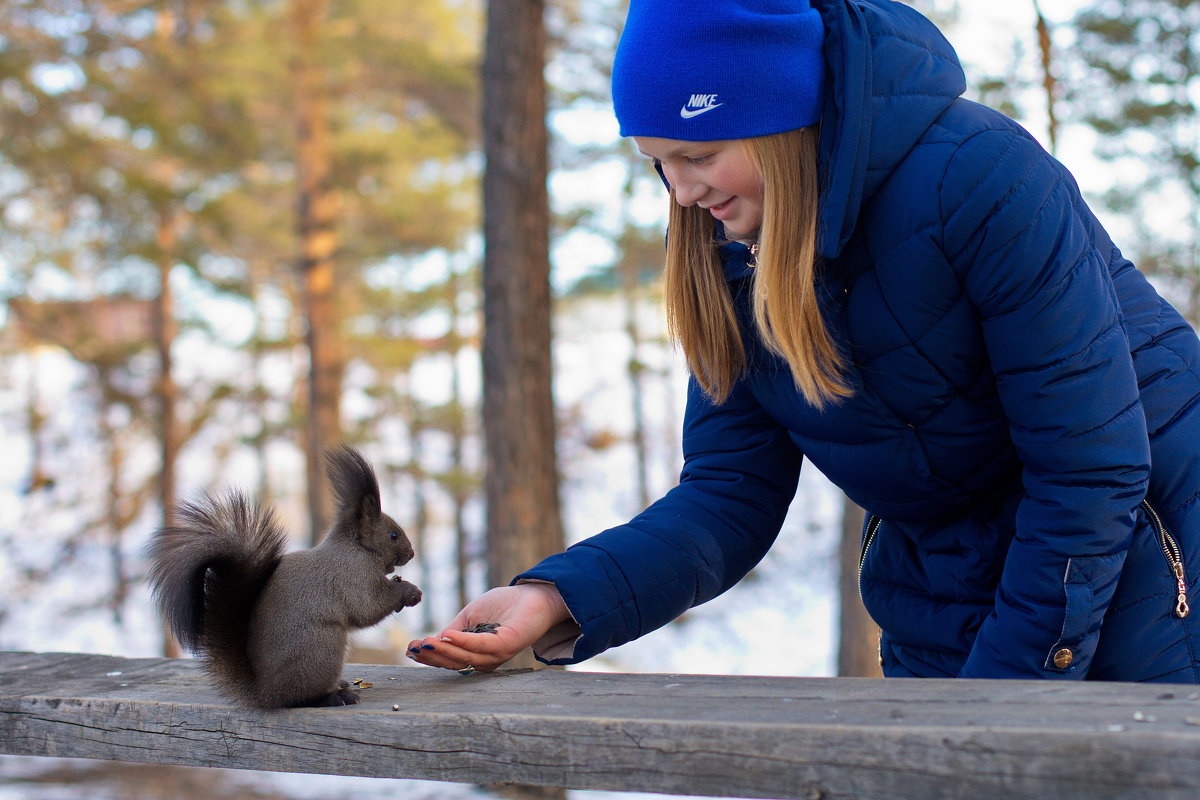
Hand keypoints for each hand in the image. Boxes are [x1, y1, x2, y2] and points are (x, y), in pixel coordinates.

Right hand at [406, 583, 570, 672]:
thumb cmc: (504, 605)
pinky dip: (462, 642)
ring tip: (425, 642)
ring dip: (443, 651)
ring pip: (465, 658)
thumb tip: (428, 642)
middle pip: (455, 663)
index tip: (410, 649)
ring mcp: (497, 654)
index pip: (450, 660)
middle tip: (414, 648)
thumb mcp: (471, 617)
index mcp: (477, 654)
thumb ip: (454, 630)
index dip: (429, 656)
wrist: (533, 595)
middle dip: (433, 657)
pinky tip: (446, 634)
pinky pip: (481, 646)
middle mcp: (486, 659)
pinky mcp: (507, 645)